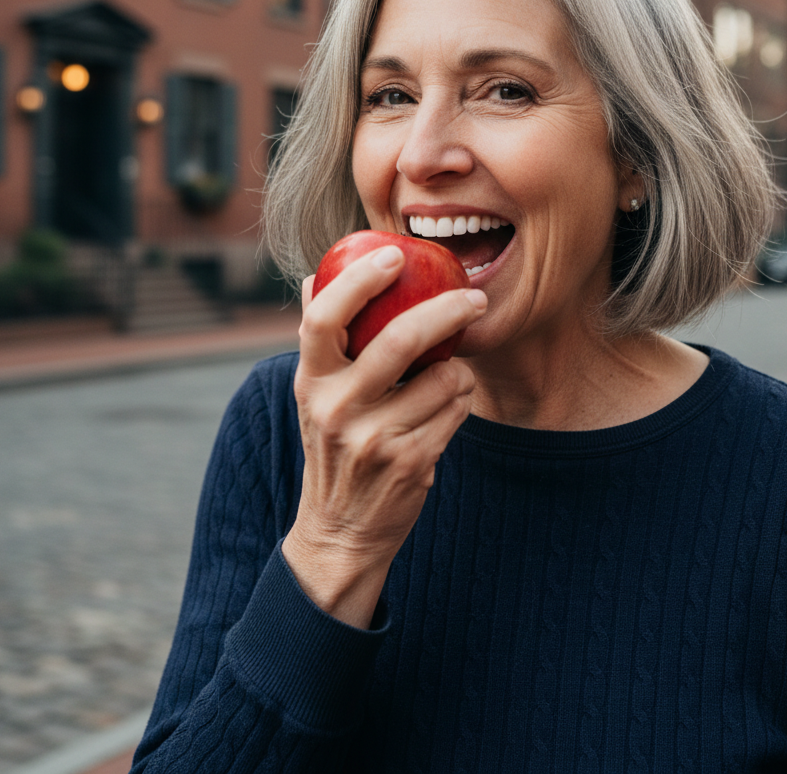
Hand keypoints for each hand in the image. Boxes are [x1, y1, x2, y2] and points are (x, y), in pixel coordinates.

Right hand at [283, 244, 486, 627]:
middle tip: (474, 297)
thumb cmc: (334, 447)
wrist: (339, 531)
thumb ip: (320, 340)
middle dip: (448, 310)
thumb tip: (313, 276)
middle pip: (400, 340)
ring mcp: (374, 439)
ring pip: (443, 377)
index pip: (324, 317)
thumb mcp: (315, 396)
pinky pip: (456, 410)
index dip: (359, 280)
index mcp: (311, 381)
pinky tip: (448, 406)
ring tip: (449, 377)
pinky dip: (461, 399)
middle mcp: (336, 408)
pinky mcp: (410, 462)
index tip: (393, 254)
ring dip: (459, 370)